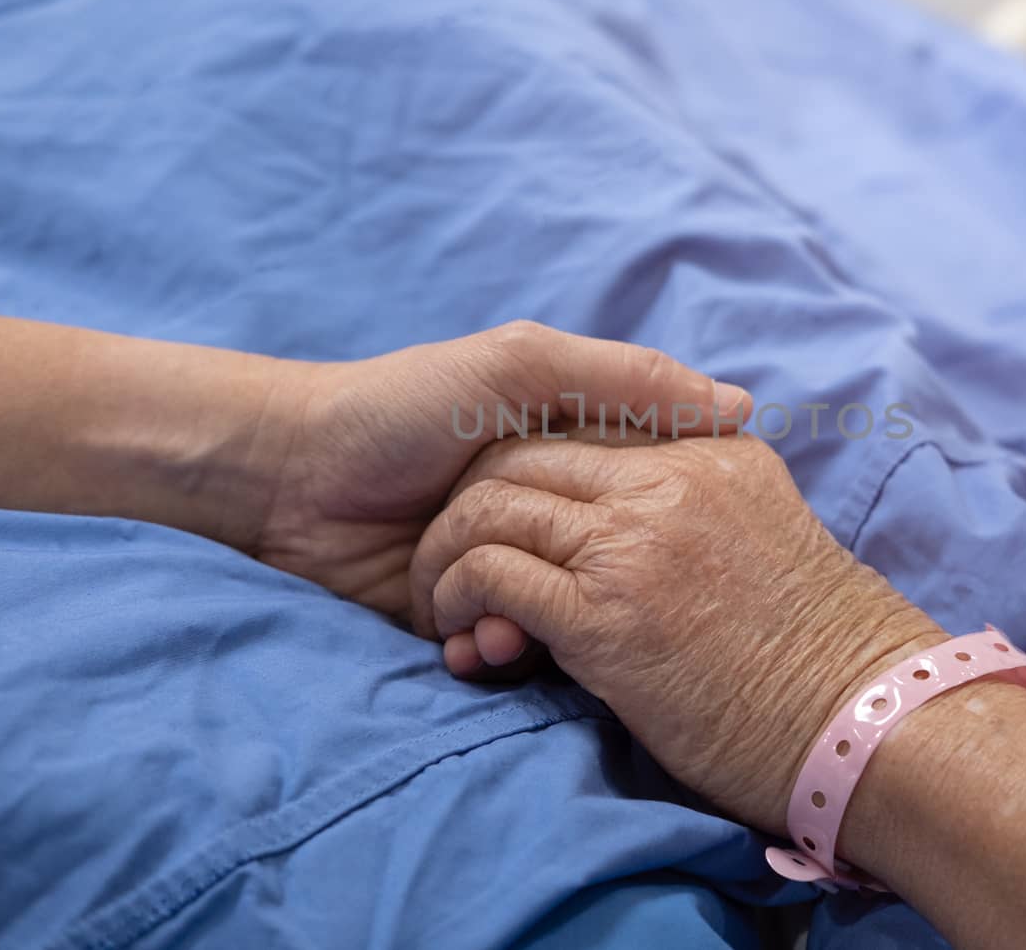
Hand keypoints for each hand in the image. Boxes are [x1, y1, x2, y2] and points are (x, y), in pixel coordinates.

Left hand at [255, 321, 748, 621]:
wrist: (285, 476)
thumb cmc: (401, 406)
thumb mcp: (517, 367)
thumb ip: (623, 380)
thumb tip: (740, 407)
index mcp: (572, 450)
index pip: (650, 493)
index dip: (660, 521)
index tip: (672, 545)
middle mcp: (548, 511)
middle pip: (606, 567)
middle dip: (590, 593)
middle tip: (579, 604)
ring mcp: (506, 566)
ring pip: (558, 621)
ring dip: (529, 634)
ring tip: (495, 635)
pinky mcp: (459, 618)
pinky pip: (503, 652)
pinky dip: (489, 657)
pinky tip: (464, 650)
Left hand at [406, 433, 945, 831]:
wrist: (869, 723)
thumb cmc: (823, 642)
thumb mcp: (769, 521)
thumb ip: (711, 477)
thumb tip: (677, 460)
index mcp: (710, 452)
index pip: (586, 422)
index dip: (527, 466)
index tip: (508, 516)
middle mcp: (671, 478)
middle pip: (523, 454)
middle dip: (468, 502)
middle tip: (455, 559)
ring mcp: (635, 542)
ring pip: (495, 509)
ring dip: (450, 557)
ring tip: (449, 607)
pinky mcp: (605, 615)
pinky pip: (495, 576)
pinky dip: (459, 601)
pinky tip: (465, 641)